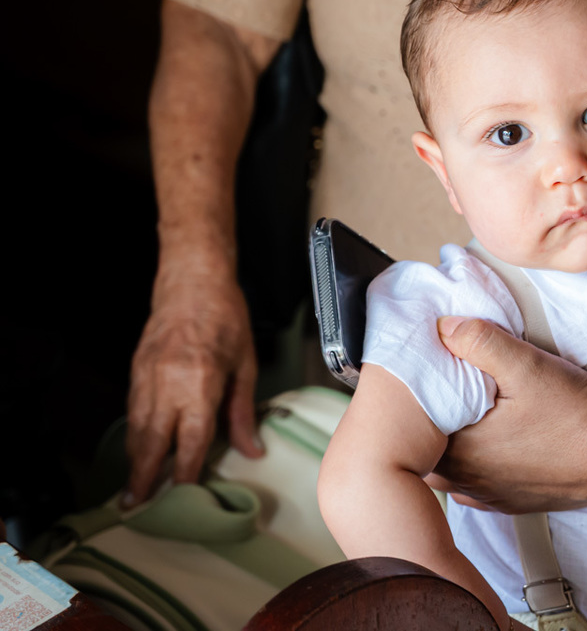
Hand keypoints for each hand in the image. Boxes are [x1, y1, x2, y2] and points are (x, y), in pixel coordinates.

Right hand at [125, 265, 261, 505]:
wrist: (193, 281)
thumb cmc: (226, 319)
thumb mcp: (245, 365)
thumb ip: (243, 411)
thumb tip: (252, 450)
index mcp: (200, 382)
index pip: (191, 438)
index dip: (184, 470)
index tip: (181, 494)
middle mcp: (168, 383)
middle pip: (153, 440)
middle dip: (144, 475)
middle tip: (134, 505)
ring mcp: (147, 375)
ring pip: (136, 427)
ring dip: (134, 458)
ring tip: (132, 487)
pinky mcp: (136, 368)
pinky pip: (132, 408)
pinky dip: (133, 432)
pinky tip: (136, 448)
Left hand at [434, 316, 586, 512]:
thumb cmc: (574, 413)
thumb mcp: (527, 365)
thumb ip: (480, 342)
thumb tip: (443, 328)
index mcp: (461, 447)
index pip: (415, 426)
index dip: (416, 399)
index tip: (430, 375)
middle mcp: (468, 478)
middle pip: (426, 451)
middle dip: (427, 426)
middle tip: (442, 393)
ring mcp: (489, 495)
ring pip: (448, 472)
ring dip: (448, 449)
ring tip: (462, 420)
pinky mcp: (510, 502)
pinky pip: (474, 488)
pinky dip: (472, 469)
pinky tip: (486, 449)